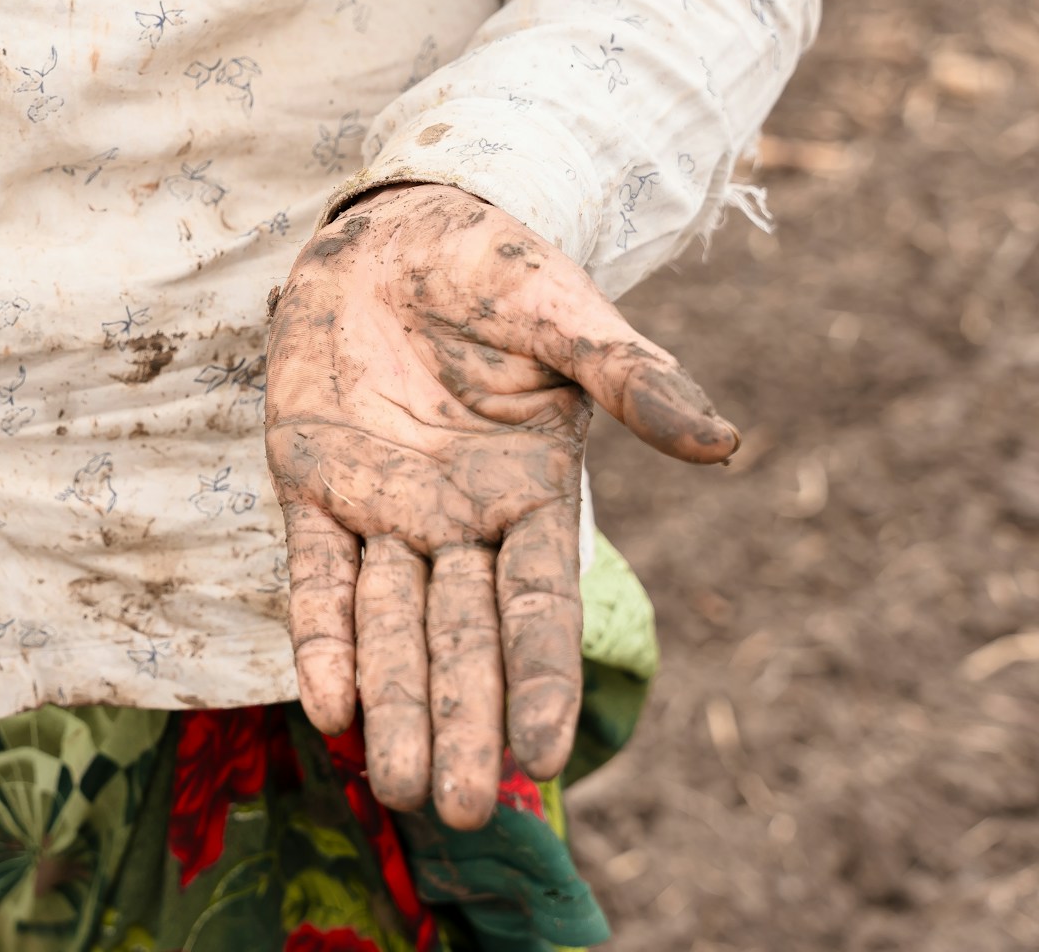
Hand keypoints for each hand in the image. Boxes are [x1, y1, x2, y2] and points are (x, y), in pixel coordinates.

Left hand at [265, 184, 736, 827]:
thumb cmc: (496, 270)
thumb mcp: (567, 316)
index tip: (540, 752)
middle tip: (462, 810)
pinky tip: (325, 706)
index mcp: (531, 491)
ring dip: (393, 706)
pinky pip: (316, 576)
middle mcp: (459, 519)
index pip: (538, 604)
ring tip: (395, 790)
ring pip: (388, 626)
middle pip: (462, 639)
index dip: (539, 676)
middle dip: (462, 721)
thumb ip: (633, 379)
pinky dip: (320, 637)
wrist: (398, 229)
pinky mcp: (314, 484)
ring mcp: (382, 508)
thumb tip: (725, 442)